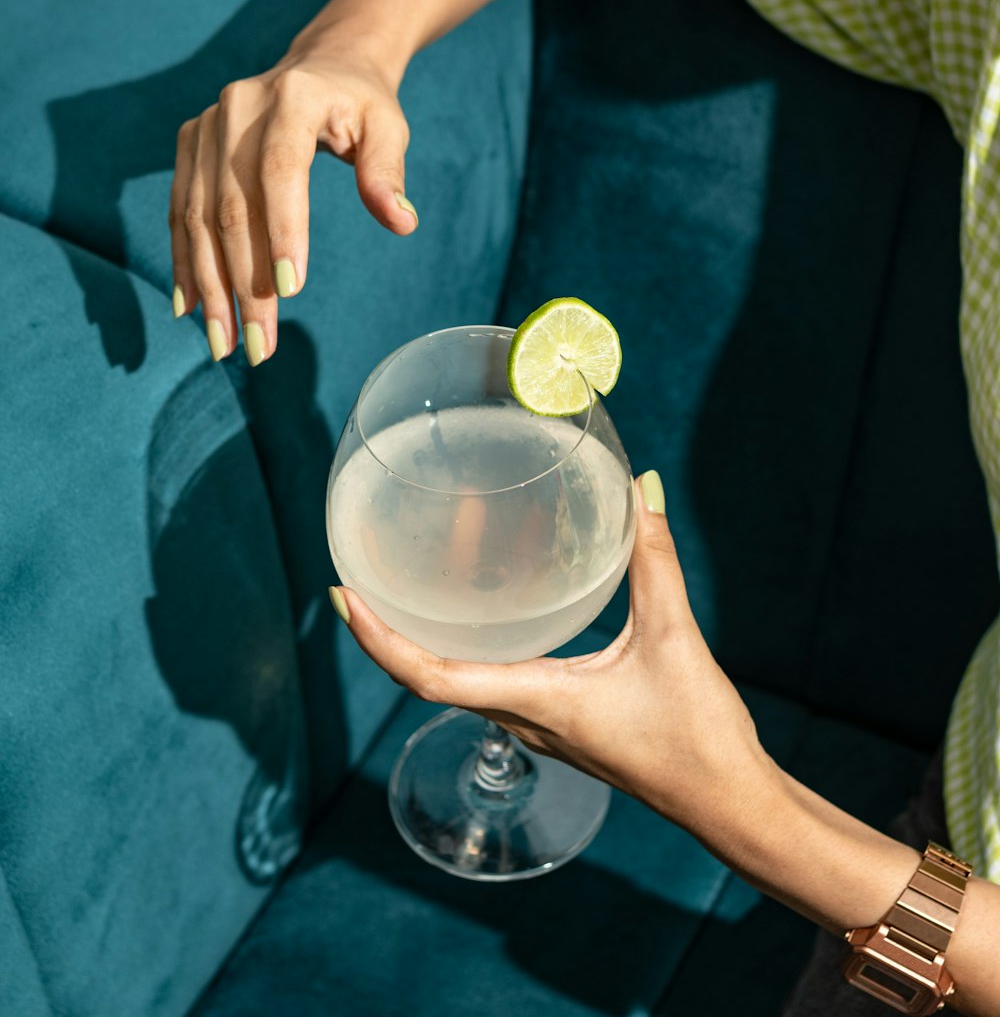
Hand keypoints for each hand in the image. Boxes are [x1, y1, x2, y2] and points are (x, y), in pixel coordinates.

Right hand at [169, 37, 417, 364]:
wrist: (321, 64)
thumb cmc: (361, 103)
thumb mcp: (388, 127)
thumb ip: (388, 172)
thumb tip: (402, 222)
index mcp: (292, 97)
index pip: (280, 169)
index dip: (282, 231)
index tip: (289, 291)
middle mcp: (237, 107)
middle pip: (234, 206)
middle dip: (244, 283)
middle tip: (257, 346)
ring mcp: (206, 125)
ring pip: (200, 217)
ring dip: (210, 286)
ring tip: (223, 344)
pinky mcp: (189, 144)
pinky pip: (181, 210)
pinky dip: (184, 261)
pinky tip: (191, 308)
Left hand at [331, 473, 776, 838]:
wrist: (729, 804)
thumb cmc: (697, 736)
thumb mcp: (672, 636)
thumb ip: (653, 559)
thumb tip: (640, 486)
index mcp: (534, 701)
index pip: (429, 677)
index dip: (379, 640)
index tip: (342, 599)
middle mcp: (523, 718)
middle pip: (432, 674)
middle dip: (392, 625)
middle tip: (366, 569)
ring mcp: (541, 725)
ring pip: (462, 678)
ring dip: (431, 633)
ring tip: (415, 577)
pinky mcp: (562, 721)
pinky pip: (494, 680)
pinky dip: (472, 642)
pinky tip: (488, 608)